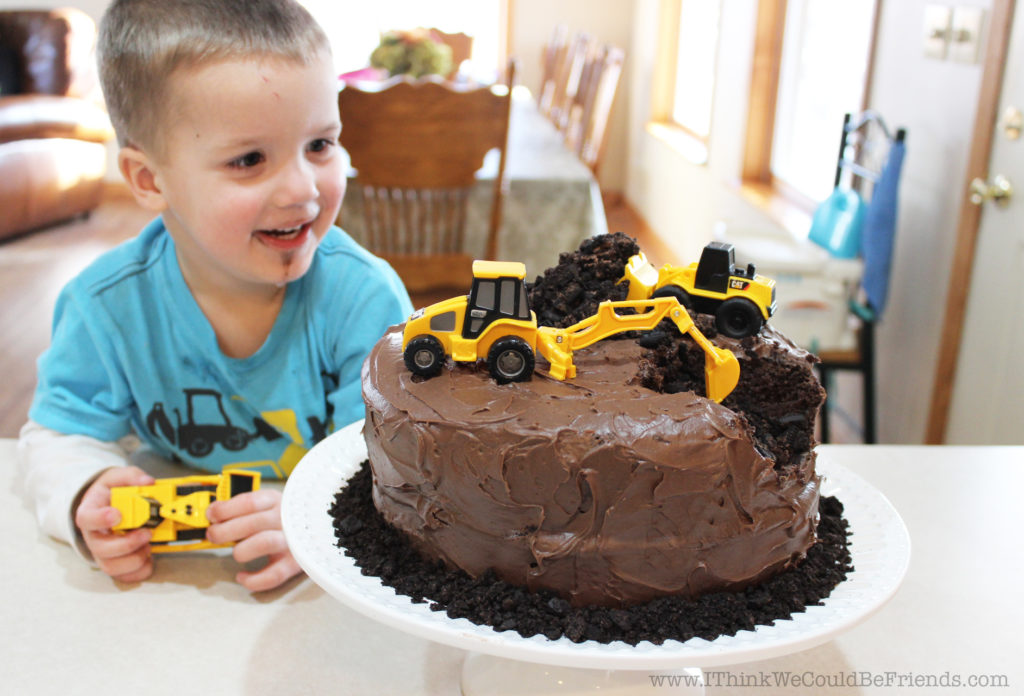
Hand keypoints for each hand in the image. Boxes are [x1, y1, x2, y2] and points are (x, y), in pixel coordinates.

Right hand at [74, 466, 155, 582]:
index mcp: (90, 512)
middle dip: (126, 544)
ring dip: (134, 559)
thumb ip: (132, 476)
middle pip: (100, 548)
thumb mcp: (117, 478)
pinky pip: (124, 576)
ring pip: (111, 566)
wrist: (107, 506)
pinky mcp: (115, 562)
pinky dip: (139, 570)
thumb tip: (148, 482)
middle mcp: (93, 536)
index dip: (100, 519)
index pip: (86, 518)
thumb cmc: (110, 493)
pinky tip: (149, 557)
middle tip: (146, 533)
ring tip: (148, 545)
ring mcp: (102, 552)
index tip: (117, 514)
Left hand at [206, 488, 301, 591]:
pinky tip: (242, 576)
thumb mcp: (269, 504)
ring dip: (242, 549)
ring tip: (234, 552)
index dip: (225, 509)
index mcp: (278, 501)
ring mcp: (293, 541)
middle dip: (225, 531)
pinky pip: (274, 575)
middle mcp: (286, 519)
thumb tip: (213, 512)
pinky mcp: (296, 563)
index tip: (211, 514)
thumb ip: (245, 507)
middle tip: (213, 535)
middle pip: (252, 523)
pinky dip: (254, 580)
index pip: (249, 502)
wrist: (323, 528)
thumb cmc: (287, 517)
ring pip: (264, 543)